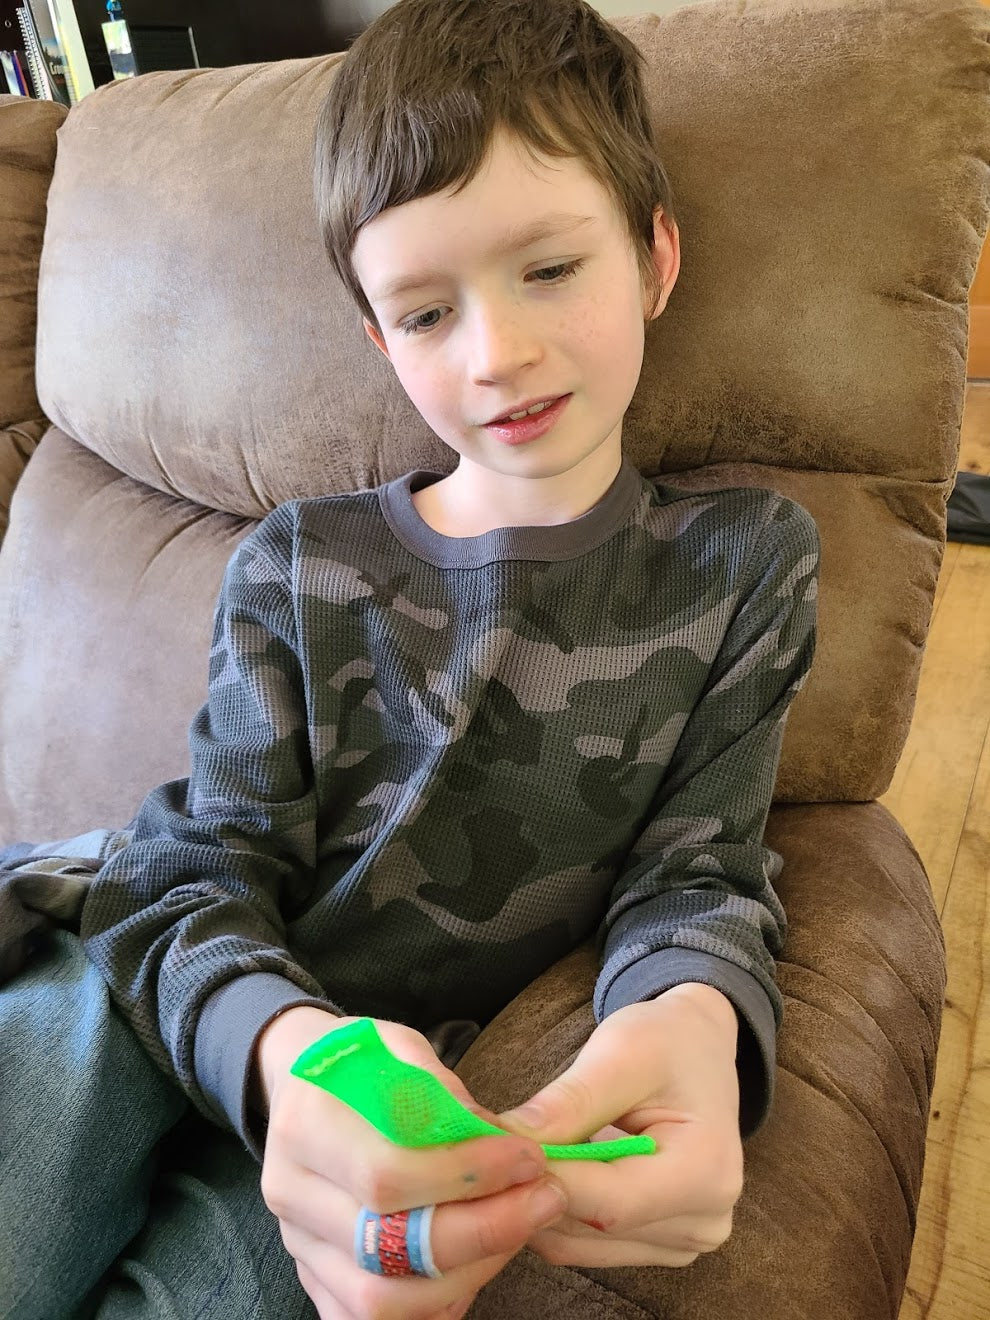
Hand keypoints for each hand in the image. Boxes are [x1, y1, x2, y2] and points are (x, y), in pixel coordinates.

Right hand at [254, 1006, 568, 1319]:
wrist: (303, 1083)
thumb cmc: (360, 1061)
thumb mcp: (400, 1046)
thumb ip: (441, 1090)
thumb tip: (494, 1138)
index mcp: (306, 1123)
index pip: (387, 1173)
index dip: (467, 1175)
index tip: (527, 1157)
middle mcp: (291, 1192)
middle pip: (387, 1249)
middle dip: (483, 1231)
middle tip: (543, 1199)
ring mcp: (298, 1243)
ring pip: (380, 1301)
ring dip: (466, 1275)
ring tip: (515, 1231)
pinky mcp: (314, 1276)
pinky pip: (369, 1318)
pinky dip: (431, 1307)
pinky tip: (473, 1267)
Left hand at [496, 984, 744, 1268]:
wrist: (697, 1049)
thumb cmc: (665, 1041)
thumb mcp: (622, 1052)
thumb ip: (570, 1101)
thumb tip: (507, 1137)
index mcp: (707, 1172)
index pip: (611, 1201)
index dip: (545, 1179)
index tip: (488, 1149)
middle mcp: (703, 1221)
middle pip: (592, 1228)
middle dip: (531, 1188)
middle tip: (482, 1147)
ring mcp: (683, 1242)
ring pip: (579, 1245)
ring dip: (534, 1204)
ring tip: (507, 1155)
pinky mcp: (658, 1245)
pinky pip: (586, 1246)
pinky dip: (550, 1212)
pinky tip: (537, 1170)